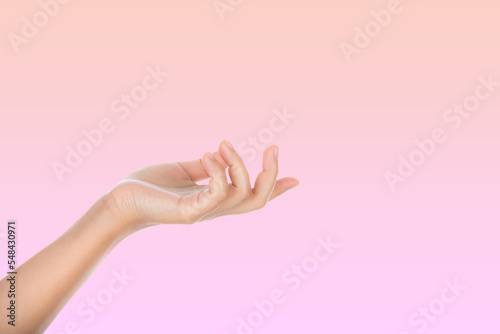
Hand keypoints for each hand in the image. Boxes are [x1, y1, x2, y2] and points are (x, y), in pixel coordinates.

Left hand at [106, 140, 298, 231]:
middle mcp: (214, 209)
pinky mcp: (189, 212)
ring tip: (221, 143)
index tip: (296, 179)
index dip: (276, 190)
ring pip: (242, 193)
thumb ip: (205, 167)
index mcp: (215, 200)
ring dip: (237, 163)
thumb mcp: (184, 171)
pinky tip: (207, 155)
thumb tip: (219, 155)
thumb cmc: (148, 186)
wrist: (119, 200)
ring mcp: (204, 213)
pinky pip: (217, 193)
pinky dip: (218, 171)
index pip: (252, 197)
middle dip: (272, 175)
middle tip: (273, 147)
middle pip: (258, 200)